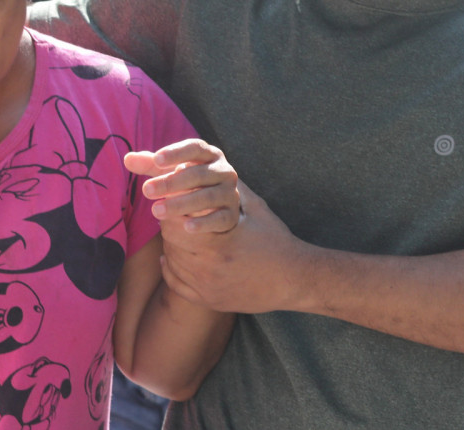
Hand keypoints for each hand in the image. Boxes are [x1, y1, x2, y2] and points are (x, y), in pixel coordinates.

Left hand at [129, 138, 239, 234]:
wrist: (214, 205)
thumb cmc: (186, 180)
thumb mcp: (167, 170)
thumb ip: (149, 164)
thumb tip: (127, 159)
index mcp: (208, 154)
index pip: (195, 148)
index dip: (177, 153)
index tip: (157, 160)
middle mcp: (223, 171)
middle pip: (198, 174)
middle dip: (171, 182)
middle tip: (146, 190)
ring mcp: (229, 194)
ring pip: (207, 197)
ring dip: (181, 204)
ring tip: (156, 211)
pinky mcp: (231, 215)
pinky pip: (219, 219)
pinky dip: (203, 223)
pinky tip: (186, 227)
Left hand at [159, 181, 310, 313]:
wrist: (294, 280)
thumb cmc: (275, 240)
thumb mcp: (255, 209)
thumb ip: (231, 189)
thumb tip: (212, 163)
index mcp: (217, 244)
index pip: (174, 222)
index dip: (172, 207)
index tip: (174, 198)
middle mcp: (208, 268)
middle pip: (169, 240)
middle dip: (169, 223)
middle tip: (171, 212)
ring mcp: (205, 287)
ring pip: (171, 259)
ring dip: (171, 243)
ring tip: (178, 230)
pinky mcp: (207, 300)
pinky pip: (175, 282)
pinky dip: (171, 267)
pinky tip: (172, 255)